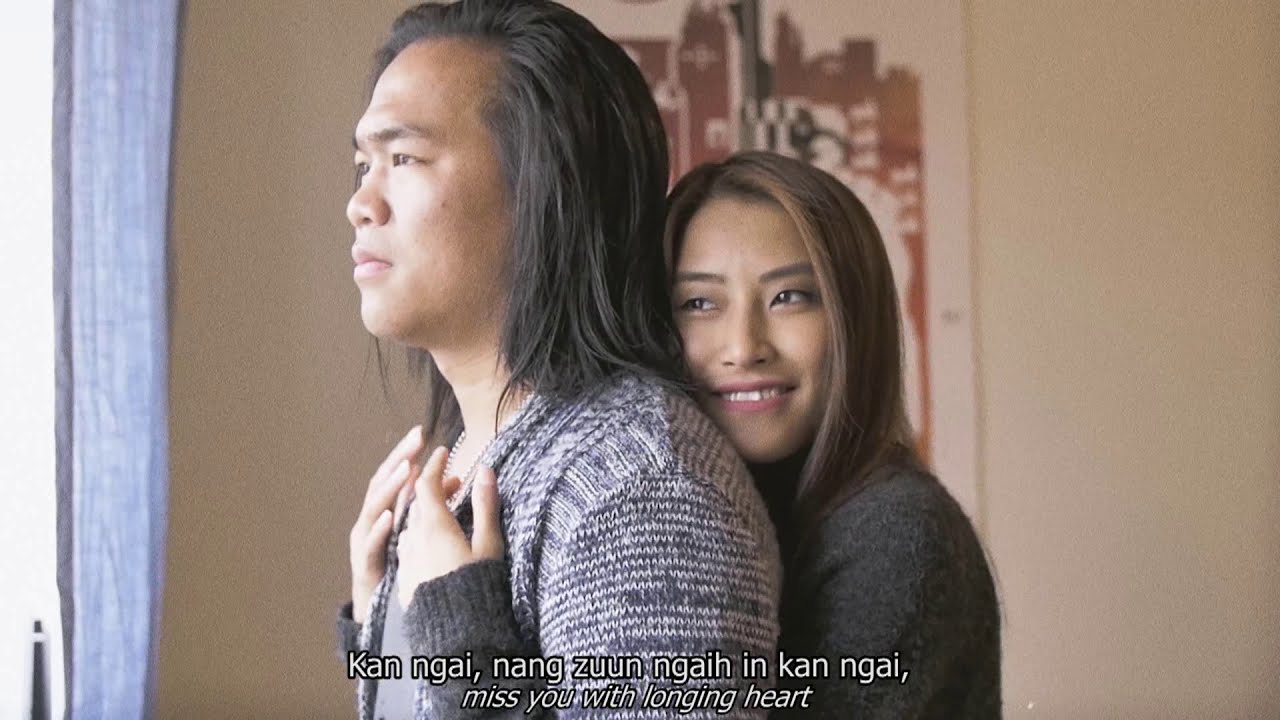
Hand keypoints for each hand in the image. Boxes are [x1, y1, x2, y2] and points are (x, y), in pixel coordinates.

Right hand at [349, 426, 421, 622]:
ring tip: (408, 469)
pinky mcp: (365, 565)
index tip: (423, 433)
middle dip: (399, 459)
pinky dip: (380, 530)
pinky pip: (371, 545)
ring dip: (391, 487)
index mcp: (388, 508)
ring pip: (375, 508)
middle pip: (383, 482)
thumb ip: (437, 503)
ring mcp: (366, 541)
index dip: (408, 453)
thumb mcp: (423, 531)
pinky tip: (391, 517)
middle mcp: (374, 520)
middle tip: (416, 440)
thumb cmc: (402, 565)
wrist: (380, 611)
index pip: (396, 475)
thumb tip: (457, 478)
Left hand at [397, 447, 503, 610]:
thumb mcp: (489, 546)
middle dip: (431, 487)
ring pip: (411, 526)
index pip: (426, 484)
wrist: (454, 635)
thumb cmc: (477, 588)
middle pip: (416, 503)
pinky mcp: (405, 579)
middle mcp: (414, 539)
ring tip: (444, 512)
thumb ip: (486, 507)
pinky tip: (432, 544)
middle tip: (453, 482)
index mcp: (434, 526)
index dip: (434, 465)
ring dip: (424, 513)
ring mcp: (407, 560)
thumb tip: (485, 470)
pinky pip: (408, 548)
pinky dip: (419, 535)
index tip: (443, 451)